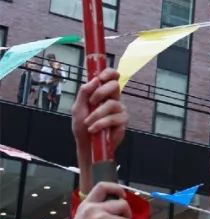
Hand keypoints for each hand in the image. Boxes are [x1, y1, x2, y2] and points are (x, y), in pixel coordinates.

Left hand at [72, 68, 125, 186]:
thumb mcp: (77, 107)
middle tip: (91, 102)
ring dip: (97, 114)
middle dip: (101, 92)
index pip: (111, 78)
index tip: (100, 77)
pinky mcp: (122, 123)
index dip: (109, 73)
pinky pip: (113, 118)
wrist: (86, 145)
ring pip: (112, 104)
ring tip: (89, 123)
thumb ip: (83, 93)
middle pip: (115, 86)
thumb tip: (93, 81)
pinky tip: (94, 129)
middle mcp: (114, 100)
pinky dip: (101, 124)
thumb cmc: (82, 126)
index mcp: (103, 94)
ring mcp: (120, 111)